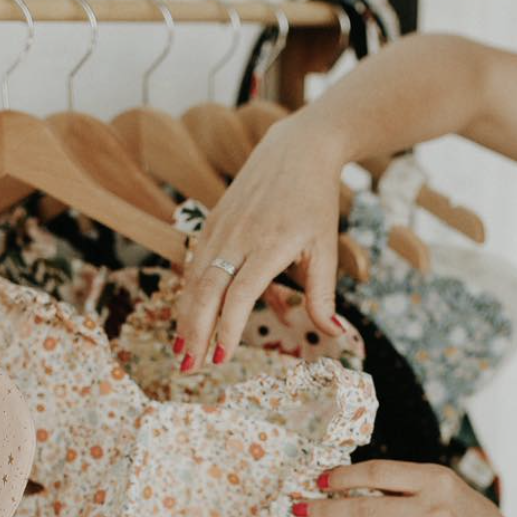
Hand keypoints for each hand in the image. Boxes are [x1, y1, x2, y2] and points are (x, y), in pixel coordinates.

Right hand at [174, 110, 345, 369]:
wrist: (296, 149)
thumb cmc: (315, 202)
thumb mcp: (326, 249)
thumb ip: (323, 296)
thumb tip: (335, 335)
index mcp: (270, 244)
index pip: (241, 294)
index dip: (228, 327)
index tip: (222, 358)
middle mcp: (239, 236)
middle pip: (207, 290)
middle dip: (195, 331)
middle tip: (189, 367)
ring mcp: (220, 228)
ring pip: (194, 279)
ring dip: (185, 317)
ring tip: (181, 352)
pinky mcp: (210, 223)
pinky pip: (194, 265)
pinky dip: (188, 296)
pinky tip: (186, 321)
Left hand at [294, 459, 516, 516]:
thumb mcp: (445, 487)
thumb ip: (405, 484)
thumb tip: (348, 483)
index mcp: (436, 481)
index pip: (376, 473)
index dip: (342, 477)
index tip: (320, 481)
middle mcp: (434, 511)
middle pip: (364, 509)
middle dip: (325, 509)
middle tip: (302, 509)